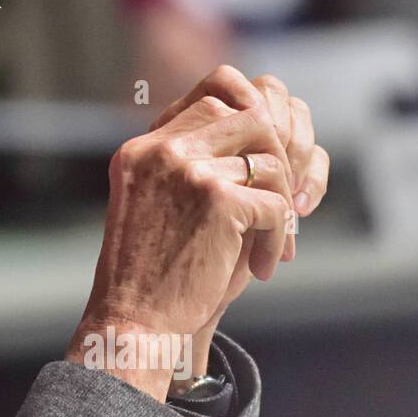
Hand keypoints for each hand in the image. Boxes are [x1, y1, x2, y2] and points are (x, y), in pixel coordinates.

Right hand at [150, 67, 329, 371]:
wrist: (136, 322)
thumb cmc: (152, 273)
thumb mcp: (159, 204)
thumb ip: (191, 164)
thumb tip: (265, 125)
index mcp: (143, 148)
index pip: (215, 93)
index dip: (254, 124)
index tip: (261, 169)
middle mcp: (162, 150)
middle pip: (252, 115)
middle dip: (278, 158)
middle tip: (279, 204)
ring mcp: (188, 170)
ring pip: (270, 163)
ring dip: (281, 206)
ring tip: (270, 245)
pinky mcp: (217, 199)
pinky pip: (276, 205)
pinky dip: (278, 239)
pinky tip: (263, 266)